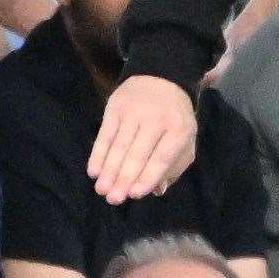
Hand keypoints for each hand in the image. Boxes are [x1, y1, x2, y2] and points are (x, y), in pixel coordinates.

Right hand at [88, 74, 196, 204]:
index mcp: (179, 129)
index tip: (135, 194)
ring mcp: (135, 111)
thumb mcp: (185, 139)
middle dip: (124, 178)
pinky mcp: (116, 106)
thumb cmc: (174, 118)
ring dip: (108, 170)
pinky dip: (98, 154)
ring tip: (101, 190)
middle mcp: (157, 119)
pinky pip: (105, 134)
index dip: (148, 176)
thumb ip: (174, 166)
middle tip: (113, 199)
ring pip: (119, 145)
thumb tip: (157, 190)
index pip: (161, 157)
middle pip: (137, 153)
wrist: (162, 78)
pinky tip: (93, 171)